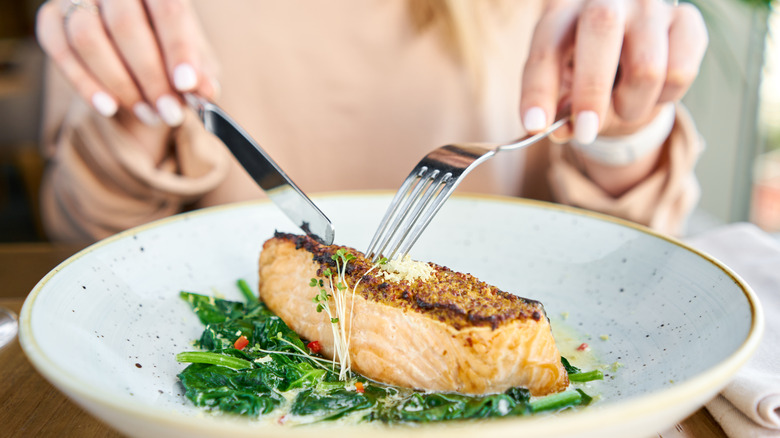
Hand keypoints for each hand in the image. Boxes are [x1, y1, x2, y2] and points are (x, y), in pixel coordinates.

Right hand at [36, 0, 217, 126]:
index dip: (178, 50)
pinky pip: (59, 49)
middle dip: (150, 77)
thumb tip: (205, 93)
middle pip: (125, 26)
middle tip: (169, 113)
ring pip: (88, 38)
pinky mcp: (51, 17)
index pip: (168, 10)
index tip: (187, 86)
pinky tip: (109, 108)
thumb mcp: (192, 59)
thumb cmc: (169, 49)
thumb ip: (200, 73)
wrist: (134, 45)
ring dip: (120, 85)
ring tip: (148, 114)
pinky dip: (84, 83)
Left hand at [520, 0, 707, 143]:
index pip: (547, 45)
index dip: (539, 89)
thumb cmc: (588, 73)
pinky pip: (680, 73)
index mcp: (564, 10)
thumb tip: (561, 131)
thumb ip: (559, 111)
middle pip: (601, 30)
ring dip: (631, 106)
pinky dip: (664, 98)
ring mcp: (650, 5)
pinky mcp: (686, 19)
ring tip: (624, 108)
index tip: (535, 126)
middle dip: (591, 91)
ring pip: (646, 67)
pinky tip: (653, 92)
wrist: (633, 56)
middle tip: (585, 132)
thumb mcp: (565, 90)